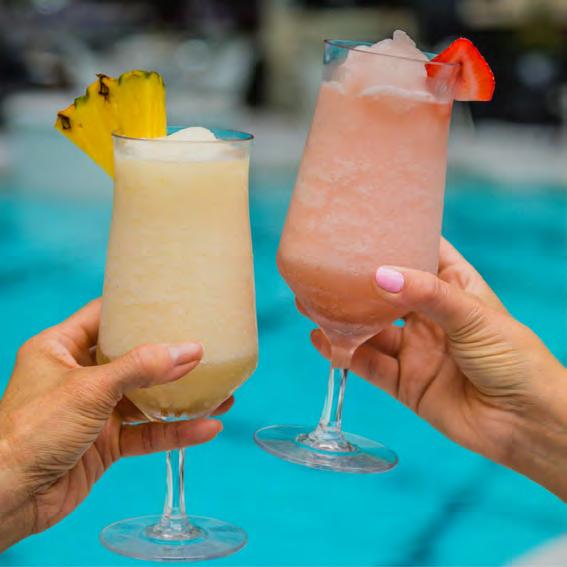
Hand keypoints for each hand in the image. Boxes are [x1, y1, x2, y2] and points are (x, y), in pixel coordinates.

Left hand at [0, 299, 232, 550]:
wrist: (7, 498)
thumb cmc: (31, 431)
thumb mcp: (90, 388)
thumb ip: (141, 368)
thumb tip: (191, 351)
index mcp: (62, 348)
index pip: (104, 316)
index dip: (136, 306)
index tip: (173, 300)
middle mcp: (79, 376)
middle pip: (133, 358)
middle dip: (171, 358)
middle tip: (206, 349)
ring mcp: (94, 411)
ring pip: (146, 399)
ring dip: (181, 399)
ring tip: (221, 395)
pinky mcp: (105, 443)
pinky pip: (146, 433)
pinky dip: (175, 432)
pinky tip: (205, 428)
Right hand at [311, 239, 566, 498]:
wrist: (526, 423)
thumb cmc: (515, 360)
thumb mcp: (473, 316)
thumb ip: (426, 296)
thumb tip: (380, 275)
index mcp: (454, 289)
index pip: (422, 253)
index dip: (397, 236)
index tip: (364, 221)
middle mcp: (430, 317)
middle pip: (386, 292)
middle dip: (355, 282)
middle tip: (322, 268)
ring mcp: (416, 350)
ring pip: (371, 330)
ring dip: (342, 319)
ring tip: (309, 302)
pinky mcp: (406, 383)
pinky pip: (369, 365)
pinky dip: (345, 353)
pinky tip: (322, 339)